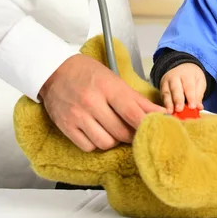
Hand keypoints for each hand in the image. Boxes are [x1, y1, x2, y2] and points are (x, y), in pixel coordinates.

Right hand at [39, 54, 165, 151]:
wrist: (55, 71)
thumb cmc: (89, 74)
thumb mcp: (115, 80)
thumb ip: (138, 100)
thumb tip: (162, 113)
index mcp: (107, 87)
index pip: (132, 113)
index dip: (146, 125)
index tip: (155, 131)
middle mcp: (91, 102)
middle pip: (121, 132)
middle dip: (132, 135)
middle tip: (133, 130)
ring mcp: (77, 115)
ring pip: (105, 143)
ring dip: (114, 140)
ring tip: (113, 130)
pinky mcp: (65, 126)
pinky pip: (88, 147)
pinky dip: (96, 143)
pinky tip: (97, 132)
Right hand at [160, 63, 205, 113]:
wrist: (183, 67)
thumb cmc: (193, 77)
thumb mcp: (200, 82)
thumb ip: (199, 95)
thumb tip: (199, 107)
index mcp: (186, 74)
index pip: (188, 86)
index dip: (190, 97)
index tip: (192, 107)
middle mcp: (174, 76)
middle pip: (175, 88)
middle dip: (177, 99)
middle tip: (179, 109)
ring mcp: (166, 82)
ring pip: (166, 93)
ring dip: (168, 103)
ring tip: (171, 112)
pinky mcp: (161, 87)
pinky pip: (162, 96)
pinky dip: (164, 104)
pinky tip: (167, 111)